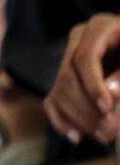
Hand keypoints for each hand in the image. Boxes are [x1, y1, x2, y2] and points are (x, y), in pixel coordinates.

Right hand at [46, 13, 119, 144]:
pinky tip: (76, 136)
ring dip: (79, 118)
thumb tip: (110, 95)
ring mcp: (70, 57)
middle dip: (86, 107)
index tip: (108, 109)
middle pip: (68, 75)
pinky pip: (53, 98)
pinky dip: (61, 119)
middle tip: (109, 132)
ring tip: (104, 137)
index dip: (93, 85)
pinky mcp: (67, 77)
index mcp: (100, 28)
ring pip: (60, 89)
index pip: (84, 57)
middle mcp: (79, 39)